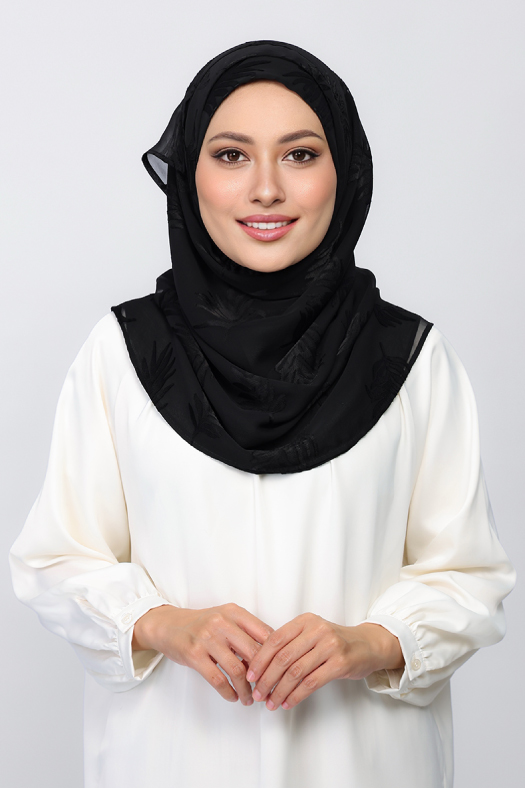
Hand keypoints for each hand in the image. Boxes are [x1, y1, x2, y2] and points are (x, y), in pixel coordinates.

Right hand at [133, 603, 273, 705]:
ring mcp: (207, 638)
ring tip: (249, 699)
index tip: (279, 672)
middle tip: (267, 690)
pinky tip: (233, 697)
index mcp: (235, 612)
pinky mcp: (194, 655)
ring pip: (237, 670)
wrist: (168, 625)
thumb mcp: (226, 618)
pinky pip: (217, 679)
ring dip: (246, 690)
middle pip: (254, 653)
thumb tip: (271, 656)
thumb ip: (246, 631)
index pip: (265, 634)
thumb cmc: (202, 624)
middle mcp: (222, 622)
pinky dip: (229, 692)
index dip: (275, 656)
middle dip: (264, 676)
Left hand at [246, 614, 403, 710]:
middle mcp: (317, 630)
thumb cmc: (335, 641)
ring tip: (270, 703)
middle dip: (267, 678)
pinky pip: (311, 682)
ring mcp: (330, 646)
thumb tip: (261, 666)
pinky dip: (296, 696)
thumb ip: (291, 643)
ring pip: (296, 672)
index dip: (260, 659)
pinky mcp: (340, 663)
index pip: (275, 639)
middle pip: (283, 657)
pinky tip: (287, 703)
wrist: (368, 645)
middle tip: (257, 694)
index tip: (251, 676)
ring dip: (279, 691)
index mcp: (305, 621)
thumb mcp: (312, 633)